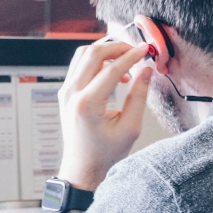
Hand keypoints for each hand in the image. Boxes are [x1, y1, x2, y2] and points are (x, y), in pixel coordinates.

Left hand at [56, 41, 151, 190]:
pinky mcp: (66, 92)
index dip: (131, 56)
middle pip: (93, 53)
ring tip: (125, 61)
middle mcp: (72, 94)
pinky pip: (79, 64)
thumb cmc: (105, 152)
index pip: (112, 69)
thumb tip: (146, 70)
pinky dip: (97, 61)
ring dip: (105, 51)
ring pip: (83, 54)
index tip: (145, 50)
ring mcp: (66, 91)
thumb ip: (139, 96)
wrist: (83, 166)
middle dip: (117, 46)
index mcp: (88, 104)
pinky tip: (114, 72)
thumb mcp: (130, 127)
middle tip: (135, 50)